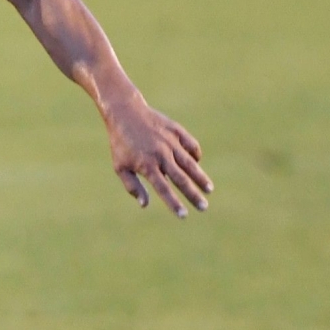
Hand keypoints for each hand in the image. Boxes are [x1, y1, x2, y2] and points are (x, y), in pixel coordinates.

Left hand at [105, 96, 212, 217]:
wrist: (125, 113)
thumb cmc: (121, 143)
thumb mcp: (120, 166)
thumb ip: (132, 186)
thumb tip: (145, 204)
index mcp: (146, 165)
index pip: (163, 189)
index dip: (174, 203)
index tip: (184, 215)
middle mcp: (161, 155)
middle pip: (181, 179)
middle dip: (194, 195)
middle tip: (204, 207)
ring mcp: (171, 142)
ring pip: (190, 163)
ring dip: (200, 177)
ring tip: (209, 189)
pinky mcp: (176, 131)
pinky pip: (191, 145)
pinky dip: (195, 154)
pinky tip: (197, 163)